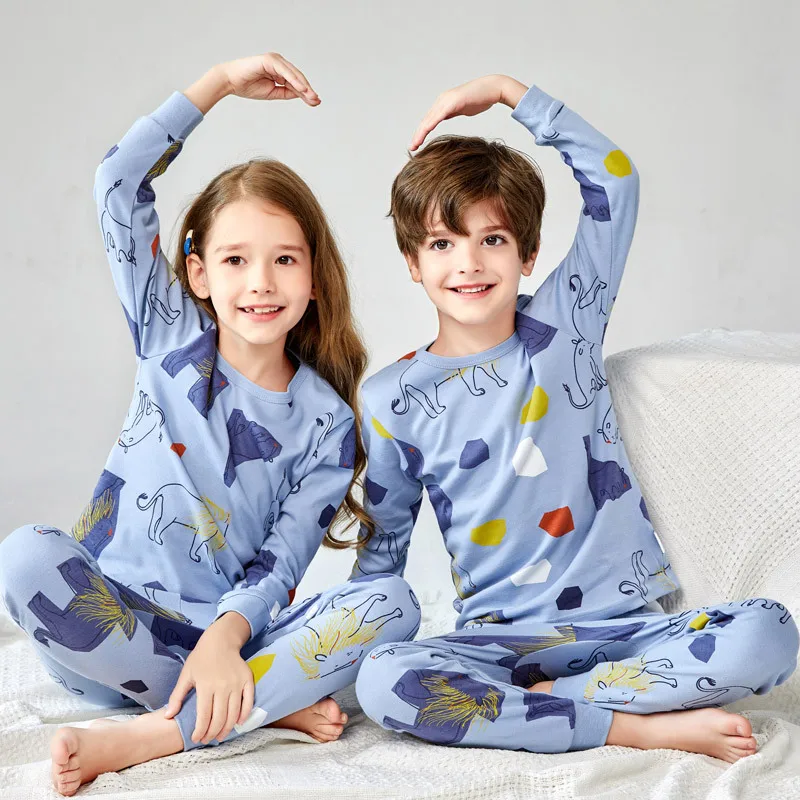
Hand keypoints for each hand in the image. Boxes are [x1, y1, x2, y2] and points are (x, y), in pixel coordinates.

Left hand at [163, 614, 254, 743]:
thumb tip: (168, 716)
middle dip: (212, 733)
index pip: (204, 716)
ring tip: (220, 735)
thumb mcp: (186, 675)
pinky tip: (238, 723)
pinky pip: (248, 701)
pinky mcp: (247, 680)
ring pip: (234, 713)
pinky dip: (245, 714)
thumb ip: (177, 696)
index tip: (196, 738)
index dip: (200, 731)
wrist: (220, 640)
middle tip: (207, 739)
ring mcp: (237, 683)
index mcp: (206, 686)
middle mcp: (223, 686)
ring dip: (227, 728)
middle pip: (220, 718)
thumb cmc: (201, 658)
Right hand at [220, 52, 319, 103]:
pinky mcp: (269, 60)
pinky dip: (294, 80)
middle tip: (317, 101)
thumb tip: (301, 94)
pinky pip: (285, 71)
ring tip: (312, 97)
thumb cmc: (248, 86)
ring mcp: (274, 60)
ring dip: (304, 86)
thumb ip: (286, 92)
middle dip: (308, 90)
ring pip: (294, 74)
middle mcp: (279, 63)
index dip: (306, 93)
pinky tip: (302, 89)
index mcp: (279, 71)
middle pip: (298, 78)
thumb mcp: (273, 93)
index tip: (316, 102)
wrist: (231, 82)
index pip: (296, 82)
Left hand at [410, 75, 528, 150]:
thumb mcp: (462, 108)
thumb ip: (452, 112)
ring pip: (429, 119)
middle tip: (412, 148)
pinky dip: (430, 125)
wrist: (492, 88)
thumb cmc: (480, 98)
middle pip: (426, 120)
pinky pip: (438, 116)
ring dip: (421, 133)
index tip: (416, 144)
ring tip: (415, 144)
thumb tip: (445, 117)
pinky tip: (425, 133)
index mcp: (443, 103)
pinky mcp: (452, 102)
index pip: (429, 120)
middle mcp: (442, 100)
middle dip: (418, 135)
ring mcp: (446, 100)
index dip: (421, 132)